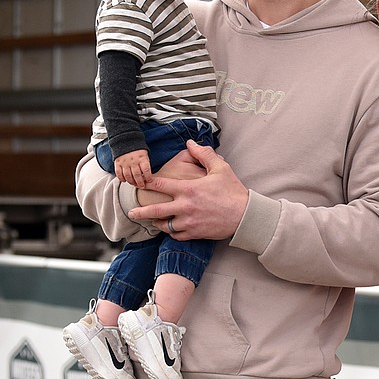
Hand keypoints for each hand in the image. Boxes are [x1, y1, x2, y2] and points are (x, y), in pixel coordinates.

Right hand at [114, 149, 150, 185]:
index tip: (150, 181)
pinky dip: (121, 178)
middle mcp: (133, 161)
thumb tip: (148, 175)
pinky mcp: (118, 163)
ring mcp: (125, 162)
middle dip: (140, 182)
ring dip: (131, 182)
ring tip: (134, 184)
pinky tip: (124, 181)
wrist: (126, 140)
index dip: (148, 177)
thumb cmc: (138, 150)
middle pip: (137, 175)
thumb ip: (146, 164)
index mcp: (142, 158)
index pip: (146, 170)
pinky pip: (119, 173)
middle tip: (142, 186)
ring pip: (128, 175)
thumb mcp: (145, 155)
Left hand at [128, 141, 247, 239]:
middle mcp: (185, 206)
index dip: (146, 182)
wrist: (245, 215)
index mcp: (188, 189)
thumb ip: (204, 155)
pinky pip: (177, 235)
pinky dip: (172, 232)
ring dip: (158, 223)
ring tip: (153, 222)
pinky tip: (171, 229)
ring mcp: (189, 221)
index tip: (138, 182)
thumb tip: (191, 143)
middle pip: (155, 210)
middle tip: (132, 212)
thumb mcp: (221, 168)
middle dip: (141, 211)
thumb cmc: (233, 192)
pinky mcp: (195, 233)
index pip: (160, 184)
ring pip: (165, 225)